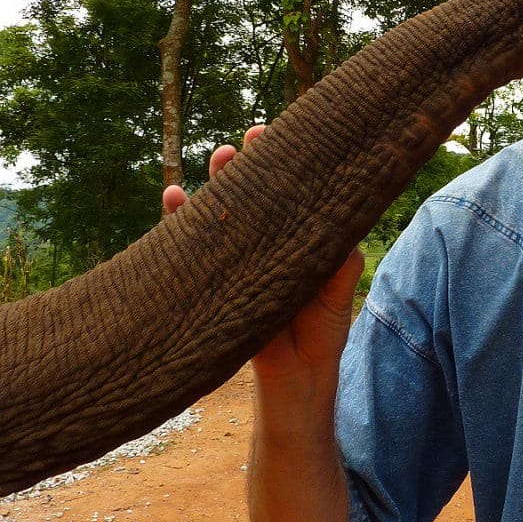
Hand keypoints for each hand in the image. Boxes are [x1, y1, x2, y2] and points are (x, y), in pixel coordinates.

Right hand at [162, 126, 363, 389]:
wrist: (293, 386)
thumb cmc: (320, 338)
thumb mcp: (336, 297)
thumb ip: (340, 264)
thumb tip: (348, 226)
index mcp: (300, 241)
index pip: (294, 194)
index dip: (293, 166)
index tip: (296, 136)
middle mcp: (269, 245)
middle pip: (257, 195)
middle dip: (254, 163)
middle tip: (255, 135)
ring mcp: (240, 260)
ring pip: (225, 212)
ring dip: (218, 182)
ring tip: (221, 155)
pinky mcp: (214, 281)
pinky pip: (193, 246)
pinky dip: (179, 221)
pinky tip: (174, 196)